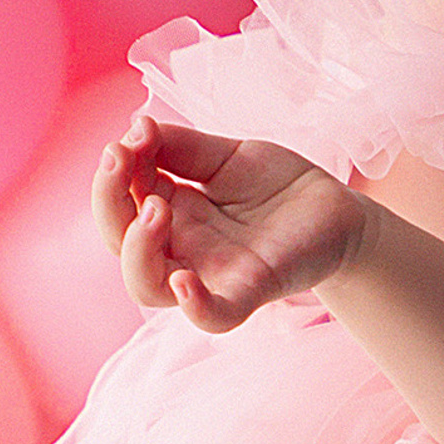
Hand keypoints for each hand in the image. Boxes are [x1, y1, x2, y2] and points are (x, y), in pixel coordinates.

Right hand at [95, 108, 368, 331]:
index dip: (116, 167)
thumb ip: (180, 146)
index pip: (119, 199)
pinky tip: (185, 282)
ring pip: (148, 286)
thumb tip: (136, 127)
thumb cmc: (274, 186)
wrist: (335, 208)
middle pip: (117, 241)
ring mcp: (210, 272)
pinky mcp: (249, 290)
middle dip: (108, 200)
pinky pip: (213, 315)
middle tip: (123, 159)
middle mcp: (179, 246)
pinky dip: (194, 307)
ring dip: (137, 249)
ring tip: (156, 207)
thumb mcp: (225, 155)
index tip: (137, 130)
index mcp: (168, 211)